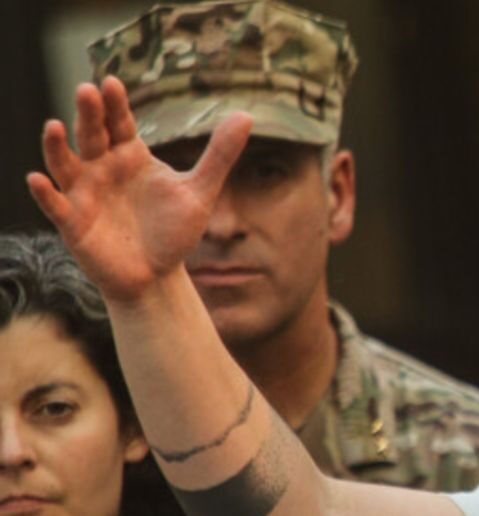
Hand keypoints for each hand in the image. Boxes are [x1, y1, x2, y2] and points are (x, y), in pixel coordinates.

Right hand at [27, 76, 251, 302]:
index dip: (115, 104)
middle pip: (91, 134)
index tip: (112, 84)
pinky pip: (54, 204)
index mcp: (130, 155)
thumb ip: (220, 154)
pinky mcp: (73, 222)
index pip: (120, 122)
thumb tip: (247, 116)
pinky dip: (44, 193)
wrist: (157, 276)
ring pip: (65, 163)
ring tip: (54, 126)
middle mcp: (102, 167)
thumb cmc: (173, 231)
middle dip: (88, 114)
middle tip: (87, 91)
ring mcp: (84, 193)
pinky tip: (37, 179)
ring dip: (56, 146)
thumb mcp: (200, 192)